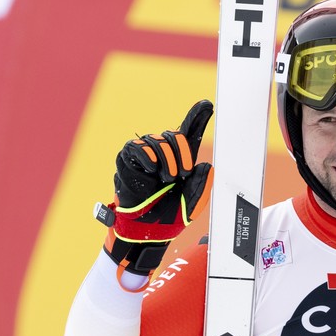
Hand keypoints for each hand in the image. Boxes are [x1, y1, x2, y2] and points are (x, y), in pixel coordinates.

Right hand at [95, 99, 213, 277]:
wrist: (146, 230)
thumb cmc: (169, 216)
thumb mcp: (192, 203)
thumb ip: (201, 185)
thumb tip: (205, 165)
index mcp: (181, 160)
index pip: (189, 133)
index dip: (198, 117)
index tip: (208, 105)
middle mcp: (163, 153)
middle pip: (175, 135)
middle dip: (183, 152)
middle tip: (182, 174)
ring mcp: (145, 154)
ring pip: (158, 140)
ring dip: (167, 159)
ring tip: (166, 179)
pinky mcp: (128, 158)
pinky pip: (138, 146)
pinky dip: (148, 156)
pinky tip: (152, 169)